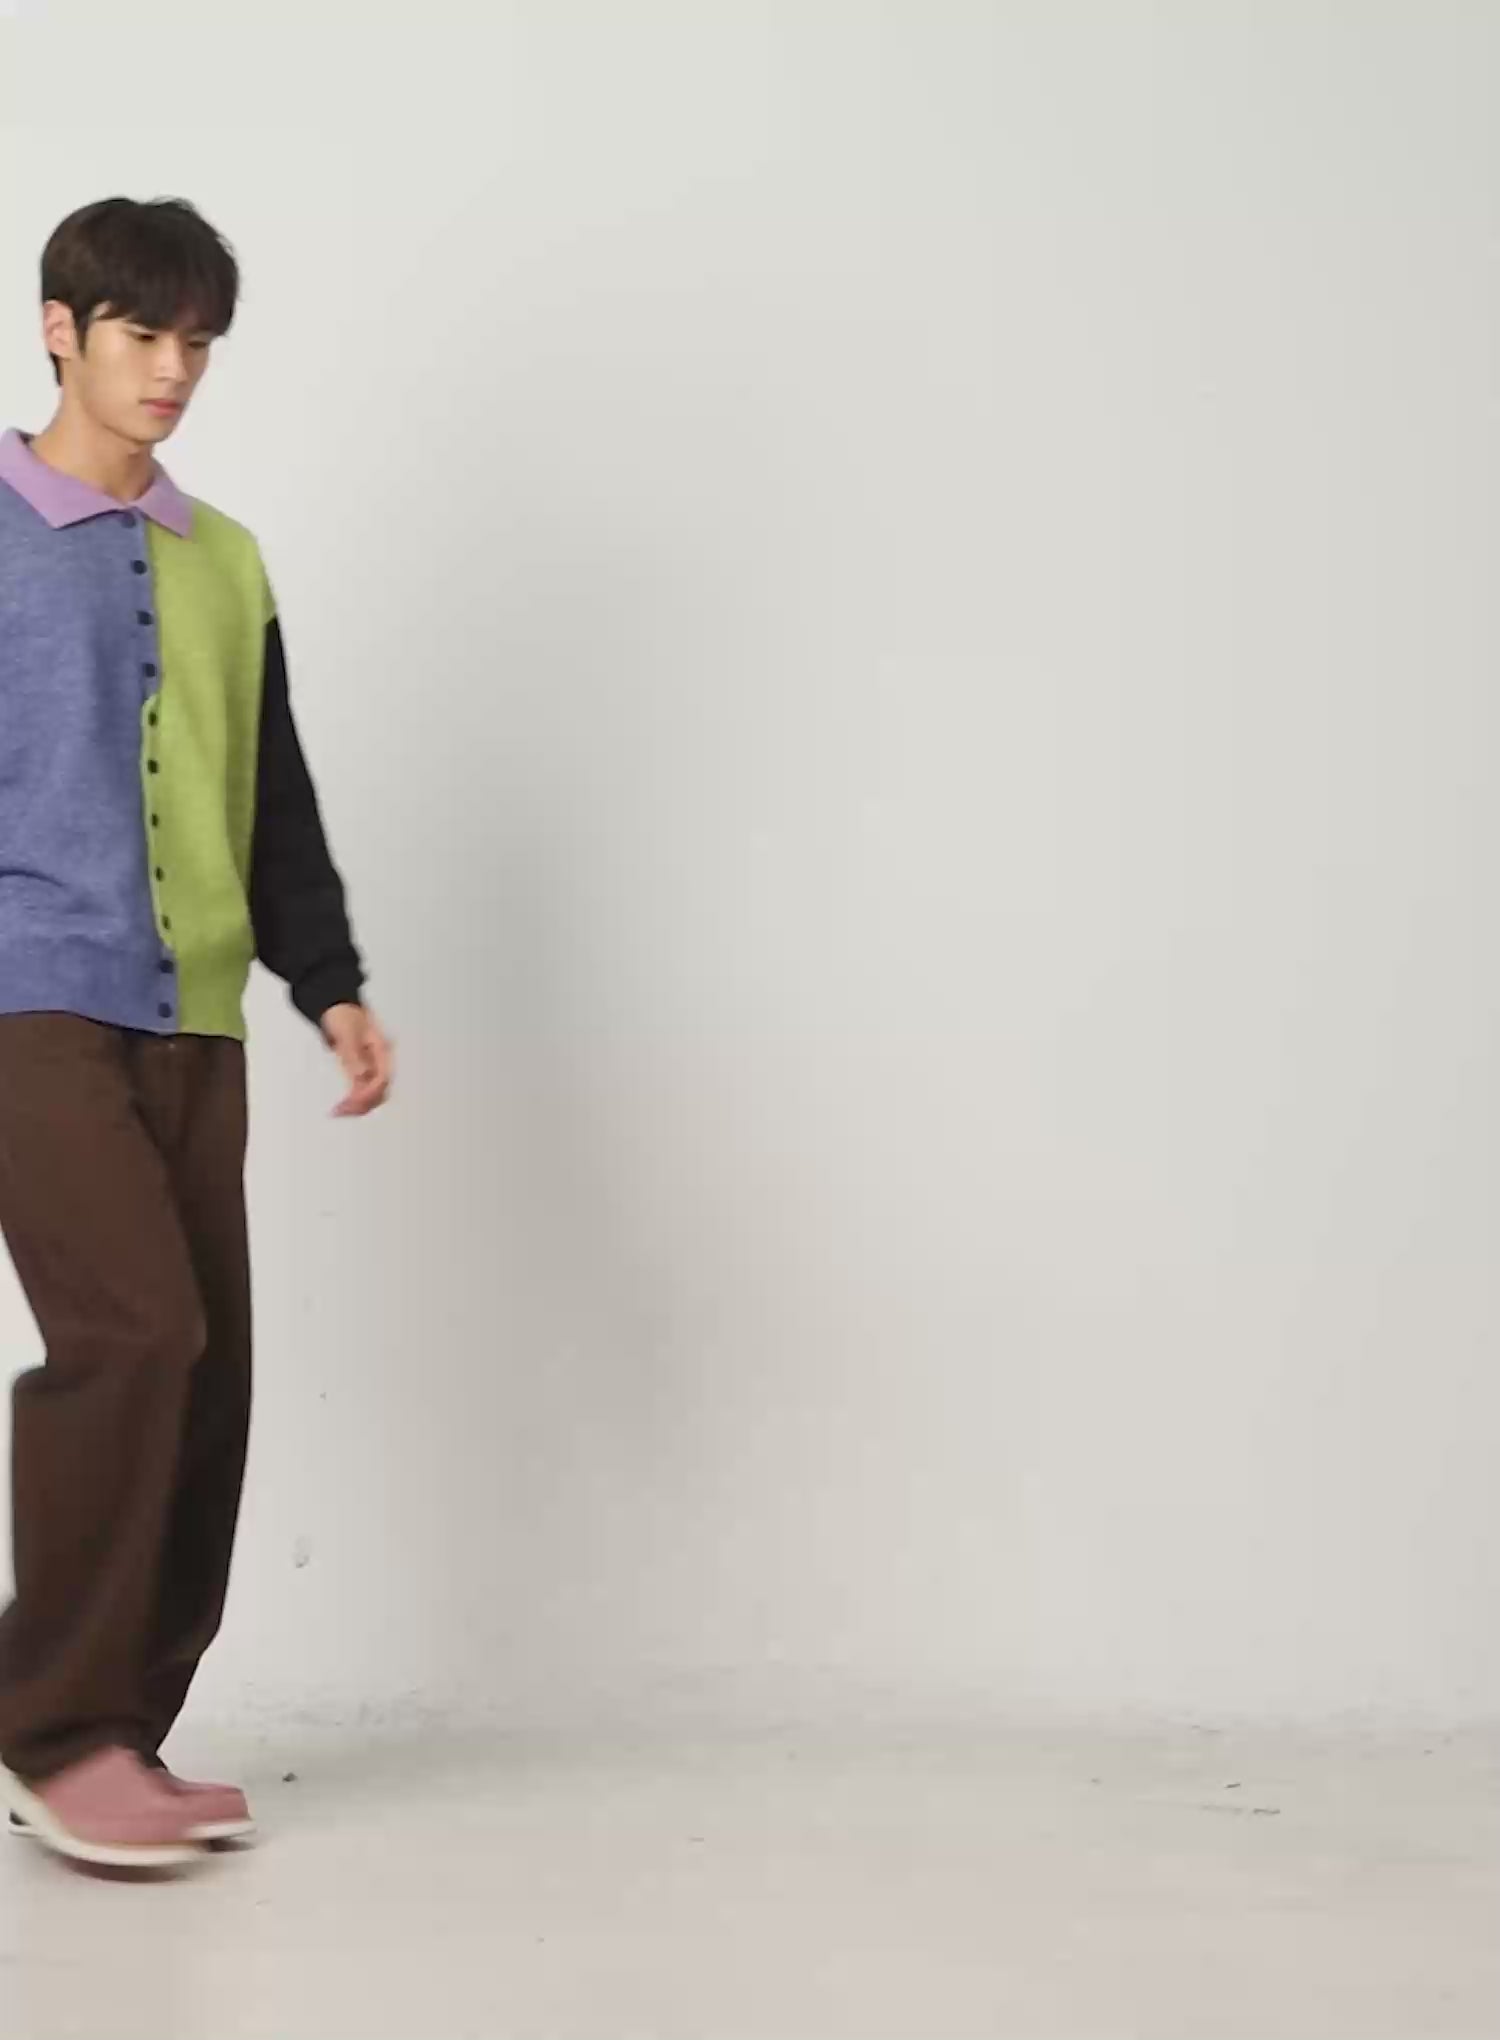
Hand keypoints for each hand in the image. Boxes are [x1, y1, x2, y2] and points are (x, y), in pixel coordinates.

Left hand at [321, 1002, 393, 1116]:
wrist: (336, 1006)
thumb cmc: (343, 1015)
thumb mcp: (347, 1033)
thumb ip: (354, 1055)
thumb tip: (361, 1076)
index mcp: (381, 1049)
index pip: (383, 1078)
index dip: (370, 1092)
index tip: (352, 1100)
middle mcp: (379, 1060)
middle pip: (380, 1090)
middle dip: (363, 1104)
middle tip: (342, 1111)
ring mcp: (370, 1066)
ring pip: (371, 1094)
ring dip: (357, 1106)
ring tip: (338, 1112)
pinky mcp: (360, 1070)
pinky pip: (360, 1090)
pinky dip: (352, 1100)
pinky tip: (340, 1106)